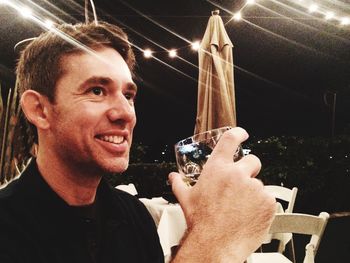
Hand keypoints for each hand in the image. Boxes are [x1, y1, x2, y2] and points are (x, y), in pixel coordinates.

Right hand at [169, 127, 275, 261]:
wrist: (215, 244)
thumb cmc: (201, 222)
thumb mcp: (186, 199)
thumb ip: (179, 184)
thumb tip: (173, 178)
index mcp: (218, 169)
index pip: (230, 140)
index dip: (238, 134)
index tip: (242, 134)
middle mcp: (237, 174)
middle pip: (252, 160)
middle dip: (249, 170)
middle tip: (241, 185)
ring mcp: (254, 188)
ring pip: (259, 184)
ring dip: (252, 193)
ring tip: (240, 208)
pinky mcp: (267, 202)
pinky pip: (268, 199)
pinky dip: (261, 206)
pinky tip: (249, 215)